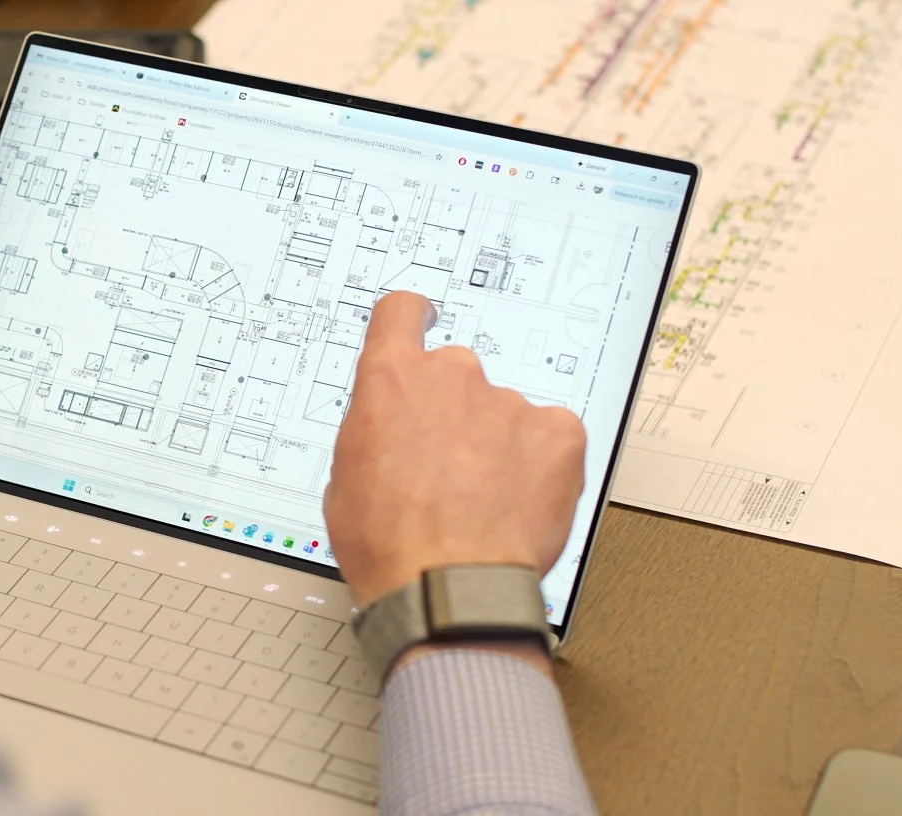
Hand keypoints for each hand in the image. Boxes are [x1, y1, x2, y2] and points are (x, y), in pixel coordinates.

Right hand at [325, 292, 586, 608]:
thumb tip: (386, 435)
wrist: (445, 587)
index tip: (420, 321)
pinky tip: (519, 501)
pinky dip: (540, 464)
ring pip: (505, 413)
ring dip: (497, 445)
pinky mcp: (557, 433)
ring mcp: (508, 402)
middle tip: (449, 465)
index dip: (411, 318)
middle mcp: (453, 377)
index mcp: (391, 381)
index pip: (400, 314)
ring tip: (484, 501)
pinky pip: (551, 437)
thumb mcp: (344, 480)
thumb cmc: (388, 544)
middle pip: (457, 374)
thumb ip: (372, 433)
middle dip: (455, 411)